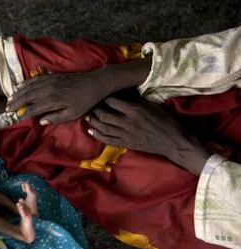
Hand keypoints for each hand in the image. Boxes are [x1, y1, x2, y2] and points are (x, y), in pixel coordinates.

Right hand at [7, 70, 110, 123]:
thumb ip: (56, 118)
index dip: (22, 113)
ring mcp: (50, 81)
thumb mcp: (73, 114)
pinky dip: (26, 83)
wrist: (95, 82)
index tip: (13, 117)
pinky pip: (35, 79)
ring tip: (10, 98)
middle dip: (16, 102)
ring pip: (29, 87)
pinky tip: (20, 86)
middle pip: (27, 96)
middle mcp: (48, 89)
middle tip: (7, 108)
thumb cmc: (86, 101)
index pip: (33, 108)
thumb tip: (41, 121)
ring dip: (18, 93)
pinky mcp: (52, 76)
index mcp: (53, 101)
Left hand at [86, 97, 211, 174]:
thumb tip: (124, 94)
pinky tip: (91, 131)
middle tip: (91, 106)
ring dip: (93, 122)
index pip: (113, 102)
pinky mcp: (126, 144)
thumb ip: (137, 101)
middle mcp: (128, 122)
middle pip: (104, 115)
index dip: (105, 98)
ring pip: (104, 128)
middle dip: (95, 110)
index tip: (101, 95)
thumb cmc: (165, 121)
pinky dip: (98, 135)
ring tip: (88, 117)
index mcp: (135, 110)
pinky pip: (108, 139)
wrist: (172, 141)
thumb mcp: (152, 106)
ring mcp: (126, 134)